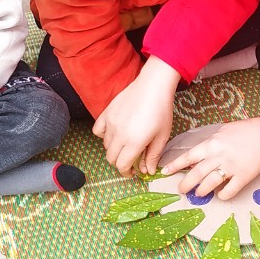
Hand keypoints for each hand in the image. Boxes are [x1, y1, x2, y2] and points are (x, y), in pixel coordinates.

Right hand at [93, 57, 179, 176]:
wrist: (153, 85)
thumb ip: (153, 155)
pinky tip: (114, 133)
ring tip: (126, 144)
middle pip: (112, 158)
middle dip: (120, 163)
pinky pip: (97, 131)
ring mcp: (110, 123)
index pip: (122, 166)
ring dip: (114, 150)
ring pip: (105, 146)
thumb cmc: (162, 110)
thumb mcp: (162, 136)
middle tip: (130, 160)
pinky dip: (103, 136)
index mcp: (134, 142)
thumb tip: (148, 171)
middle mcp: (119, 135)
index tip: (132, 172)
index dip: (126, 173)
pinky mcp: (106, 113)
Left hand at [162, 118, 259, 200]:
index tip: (165, 172)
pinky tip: (220, 195)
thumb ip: (210, 143)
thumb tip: (200, 154)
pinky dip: (223, 195)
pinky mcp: (243, 177)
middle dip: (185, 184)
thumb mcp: (223, 131)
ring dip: (201, 191)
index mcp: (211, 144)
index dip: (175, 166)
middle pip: (195, 174)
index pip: (188, 157)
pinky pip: (229, 191)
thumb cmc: (245, 131)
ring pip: (209, 184)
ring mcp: (230, 168)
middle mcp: (218, 157)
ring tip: (199, 194)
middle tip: (181, 190)